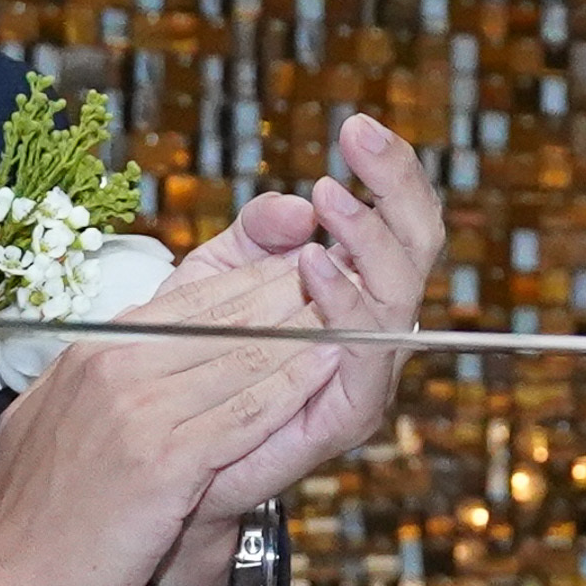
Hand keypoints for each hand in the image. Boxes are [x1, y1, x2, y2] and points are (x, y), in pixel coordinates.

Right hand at [0, 300, 323, 585]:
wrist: (1, 584)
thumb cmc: (34, 515)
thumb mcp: (58, 417)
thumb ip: (105, 377)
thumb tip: (144, 353)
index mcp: (92, 350)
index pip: (192, 298)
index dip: (257, 282)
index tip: (303, 272)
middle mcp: (114, 366)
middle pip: (226, 315)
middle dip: (292, 296)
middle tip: (348, 280)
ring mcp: (137, 411)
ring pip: (244, 357)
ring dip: (306, 333)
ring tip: (353, 315)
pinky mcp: (162, 462)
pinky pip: (245, 415)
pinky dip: (291, 390)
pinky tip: (327, 372)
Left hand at [176, 115, 446, 537]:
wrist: (168, 459)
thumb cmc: (193, 363)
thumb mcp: (218, 278)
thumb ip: (257, 234)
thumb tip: (296, 203)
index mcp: (353, 286)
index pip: (393, 218)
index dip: (388, 170)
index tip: (357, 125)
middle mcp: (372, 326)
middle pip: (417, 246)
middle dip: (397, 185)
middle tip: (362, 137)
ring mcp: (365, 370)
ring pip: (399, 294)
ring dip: (370, 239)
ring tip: (333, 199)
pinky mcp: (346, 413)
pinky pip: (365, 354)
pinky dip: (346, 304)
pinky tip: (316, 263)